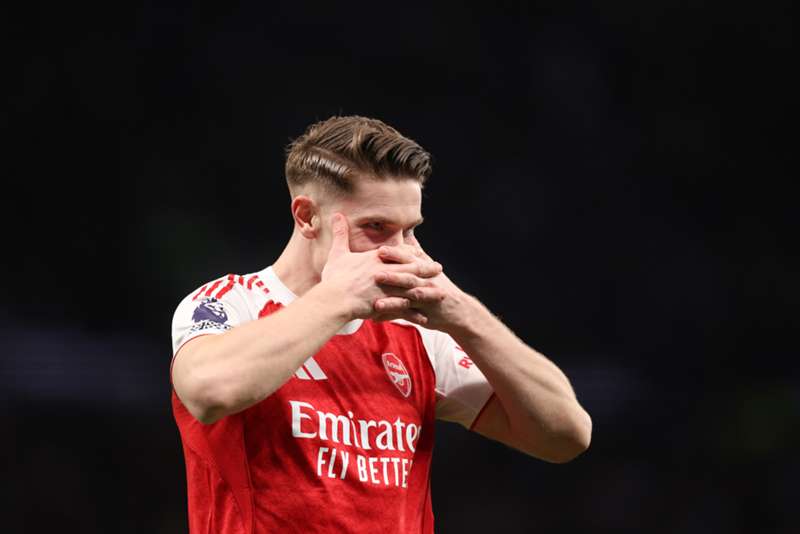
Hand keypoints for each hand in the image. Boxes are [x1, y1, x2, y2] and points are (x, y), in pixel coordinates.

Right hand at [321, 214, 444, 323]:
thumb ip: (340, 234)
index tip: (419, 254)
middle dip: (427, 269)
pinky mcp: (388, 304)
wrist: (335, 299)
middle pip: (412, 269)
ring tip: (441, 294)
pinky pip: (405, 310)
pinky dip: (415, 314)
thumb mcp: (338, 253)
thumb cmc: (335, 277)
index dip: (410, 253)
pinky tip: (425, 319)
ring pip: (414, 289)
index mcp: (377, 259)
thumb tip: (337, 214)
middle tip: (439, 268)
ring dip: (428, 292)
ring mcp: (389, 289)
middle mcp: (387, 272)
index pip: (398, 253)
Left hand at [373, 234, 467, 331]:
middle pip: (409, 274)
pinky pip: (406, 314)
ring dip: (392, 293)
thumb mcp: (430, 267)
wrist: (458, 310)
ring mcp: (425, 297)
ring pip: (408, 294)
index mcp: (426, 268)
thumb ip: (416, 251)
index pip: (411, 258)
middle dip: (393, 271)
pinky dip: (392, 314)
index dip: (397, 254)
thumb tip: (407, 230)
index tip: (381, 249)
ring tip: (376, 291)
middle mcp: (426, 280)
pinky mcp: (423, 313)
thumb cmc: (440, 286)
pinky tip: (376, 315)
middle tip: (376, 268)